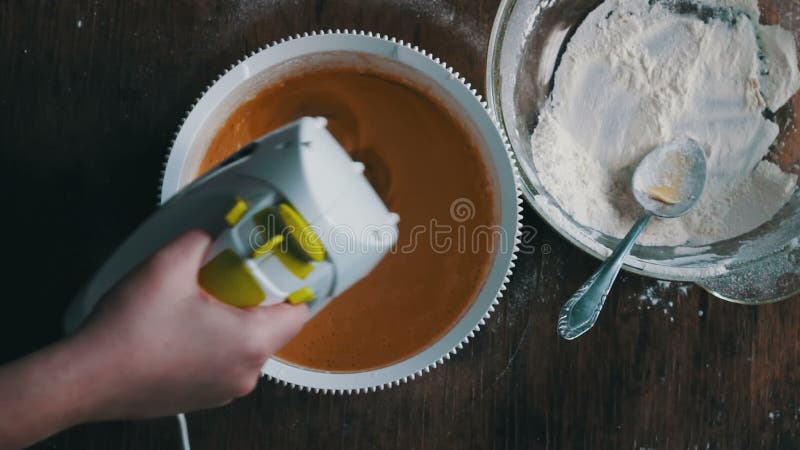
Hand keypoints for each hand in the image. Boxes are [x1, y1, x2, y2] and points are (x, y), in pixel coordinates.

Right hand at [74, 230, 308, 418]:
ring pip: (247, 345)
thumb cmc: (127, 335)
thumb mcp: (169, 265)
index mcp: (251, 343)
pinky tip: (185, 327)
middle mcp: (245, 373)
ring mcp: (225, 389)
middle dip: (255, 299)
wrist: (86, 379)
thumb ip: (202, 238)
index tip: (277, 269)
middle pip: (273, 327)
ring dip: (233, 321)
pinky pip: (225, 362)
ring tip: (200, 302)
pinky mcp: (204, 395)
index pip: (298, 311)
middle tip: (229, 278)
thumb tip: (214, 228)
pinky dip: (215, 343)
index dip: (290, 284)